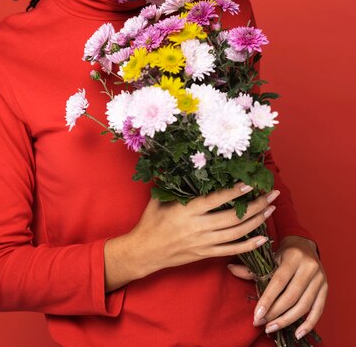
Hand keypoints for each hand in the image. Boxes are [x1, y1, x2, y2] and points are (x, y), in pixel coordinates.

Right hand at [126, 182, 278, 279]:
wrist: (144, 252)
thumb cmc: (151, 222)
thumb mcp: (157, 199)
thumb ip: (170, 182)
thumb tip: (176, 162)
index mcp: (187, 211)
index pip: (216, 200)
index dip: (234, 192)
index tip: (250, 184)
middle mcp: (198, 227)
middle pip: (233, 217)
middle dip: (255, 205)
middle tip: (271, 194)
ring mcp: (204, 242)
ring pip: (236, 233)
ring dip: (257, 221)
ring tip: (270, 209)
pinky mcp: (206, 254)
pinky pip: (232, 251)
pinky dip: (250, 245)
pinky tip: (264, 238)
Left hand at [227, 235, 327, 340]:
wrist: (304, 245)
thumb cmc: (283, 253)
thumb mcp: (269, 257)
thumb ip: (252, 267)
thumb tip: (230, 268)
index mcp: (293, 256)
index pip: (278, 281)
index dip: (267, 299)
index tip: (257, 314)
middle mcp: (308, 267)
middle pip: (291, 296)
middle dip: (275, 312)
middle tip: (262, 323)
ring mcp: (319, 278)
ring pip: (303, 305)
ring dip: (287, 320)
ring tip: (272, 327)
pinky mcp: (326, 288)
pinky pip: (318, 310)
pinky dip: (308, 324)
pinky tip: (297, 333)